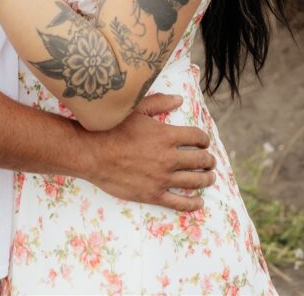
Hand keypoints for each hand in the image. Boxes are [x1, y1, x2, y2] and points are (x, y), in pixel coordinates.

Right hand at [84, 94, 215, 211]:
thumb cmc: (113, 128)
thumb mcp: (136, 109)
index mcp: (167, 135)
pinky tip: (199, 202)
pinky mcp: (153, 195)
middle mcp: (169, 158)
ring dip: (206, 179)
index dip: (204, 138)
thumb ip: (159, 102)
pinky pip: (180, 202)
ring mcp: (162, 178)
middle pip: (200, 160)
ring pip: (194, 181)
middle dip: (209, 160)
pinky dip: (192, 203)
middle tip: (211, 161)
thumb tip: (179, 99)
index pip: (197, 137)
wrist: (93, 154)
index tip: (204, 141)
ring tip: (210, 178)